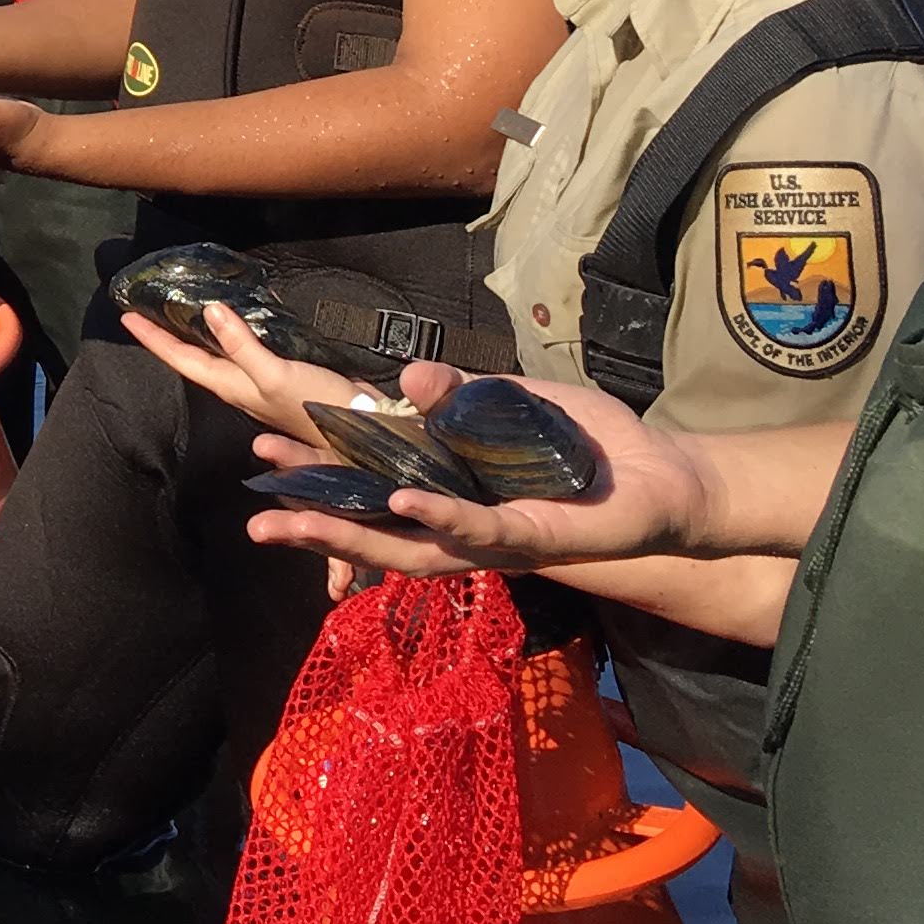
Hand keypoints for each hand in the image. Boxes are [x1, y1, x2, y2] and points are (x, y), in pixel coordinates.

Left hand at [117, 298, 375, 454]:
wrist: (367, 430)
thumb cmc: (317, 408)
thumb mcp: (276, 377)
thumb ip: (243, 347)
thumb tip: (208, 311)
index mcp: (233, 387)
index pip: (182, 360)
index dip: (155, 340)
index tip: (126, 317)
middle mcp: (241, 388)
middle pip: (194, 359)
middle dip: (168, 337)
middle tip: (147, 310)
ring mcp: (262, 385)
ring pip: (219, 357)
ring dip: (198, 336)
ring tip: (181, 312)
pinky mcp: (285, 379)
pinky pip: (245, 353)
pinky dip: (233, 335)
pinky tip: (237, 323)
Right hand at [236, 363, 701, 581]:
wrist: (666, 475)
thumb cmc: (590, 446)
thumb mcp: (512, 402)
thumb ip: (461, 392)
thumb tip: (406, 376)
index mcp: (451, 494)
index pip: (370, 494)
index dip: (318, 482)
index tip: (262, 458)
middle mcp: (463, 527)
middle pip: (375, 537)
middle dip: (315, 531)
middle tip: (258, 526)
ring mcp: (494, 540)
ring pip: (411, 547)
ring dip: (354, 536)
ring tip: (298, 523)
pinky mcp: (533, 539)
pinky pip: (476, 529)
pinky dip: (437, 515)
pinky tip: (403, 502)